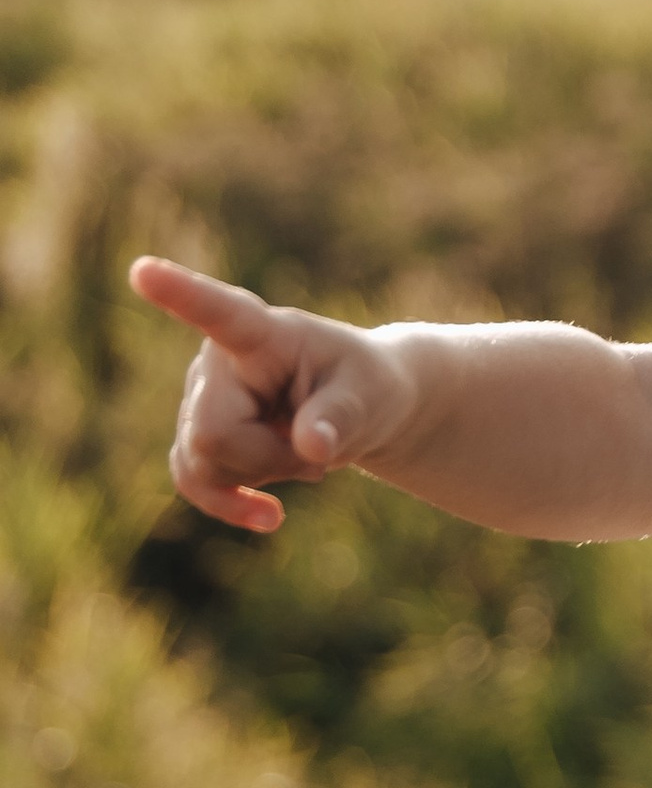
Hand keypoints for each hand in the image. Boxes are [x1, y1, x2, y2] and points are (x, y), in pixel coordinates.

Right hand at [129, 255, 424, 533]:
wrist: (358, 409)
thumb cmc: (368, 388)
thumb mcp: (372, 398)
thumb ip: (342, 418)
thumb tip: (313, 445)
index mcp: (263, 333)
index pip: (220, 313)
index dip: (180, 294)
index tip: (143, 271)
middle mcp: (217, 360)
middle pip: (212, 433)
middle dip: (268, 459)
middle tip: (316, 447)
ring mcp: (199, 397)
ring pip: (202, 464)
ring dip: (259, 476)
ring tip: (304, 454)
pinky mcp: (194, 435)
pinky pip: (193, 481)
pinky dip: (231, 504)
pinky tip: (270, 517)